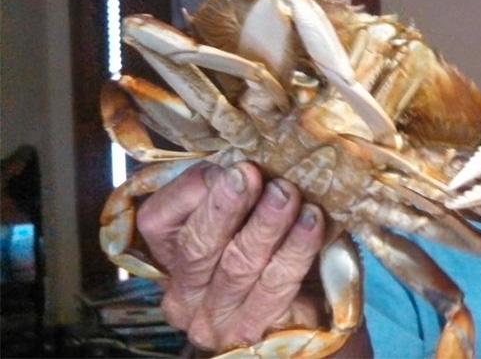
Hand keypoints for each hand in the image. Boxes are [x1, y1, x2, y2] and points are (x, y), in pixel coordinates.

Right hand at [137, 161, 326, 351]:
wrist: (300, 312)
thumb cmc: (264, 252)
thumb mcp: (238, 219)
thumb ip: (231, 194)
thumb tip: (245, 159)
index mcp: (167, 258)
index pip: (158, 221)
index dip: (192, 191)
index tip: (230, 166)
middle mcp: (183, 294)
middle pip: (198, 246)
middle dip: (226, 206)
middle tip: (250, 174)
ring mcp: (216, 318)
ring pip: (238, 265)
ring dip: (265, 224)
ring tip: (287, 193)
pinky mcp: (254, 330)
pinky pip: (276, 286)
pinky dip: (295, 249)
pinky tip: (312, 221)